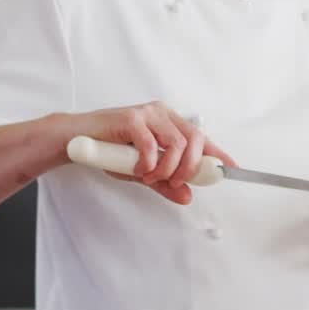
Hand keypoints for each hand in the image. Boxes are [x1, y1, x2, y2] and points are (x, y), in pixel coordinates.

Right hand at [58, 102, 236, 204]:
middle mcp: (162, 114)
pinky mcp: (131, 119)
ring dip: (167, 169)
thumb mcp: (142, 172)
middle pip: (194, 139)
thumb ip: (165, 182)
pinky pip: (151, 145)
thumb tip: (187, 196)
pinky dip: (148, 164)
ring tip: (150, 177)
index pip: (200, 138)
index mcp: (169, 122)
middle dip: (191, 167)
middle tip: (176, 182)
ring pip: (176, 144)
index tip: (232, 169)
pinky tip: (138, 170)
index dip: (217, 154)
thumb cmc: (109, 151)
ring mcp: (148, 113)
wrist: (76, 140)